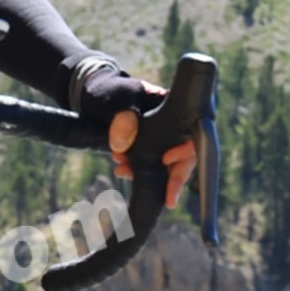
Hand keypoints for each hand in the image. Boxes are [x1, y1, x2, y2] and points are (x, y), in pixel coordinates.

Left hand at [108, 87, 196, 209]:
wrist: (98, 94)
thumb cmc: (113, 91)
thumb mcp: (117, 99)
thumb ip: (122, 118)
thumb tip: (121, 145)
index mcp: (174, 109)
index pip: (191, 136)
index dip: (184, 153)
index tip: (166, 161)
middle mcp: (174, 126)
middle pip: (185, 156)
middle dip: (174, 178)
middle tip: (169, 199)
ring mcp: (162, 139)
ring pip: (168, 165)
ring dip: (151, 175)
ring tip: (125, 172)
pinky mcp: (148, 149)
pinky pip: (150, 166)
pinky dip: (137, 171)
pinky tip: (121, 169)